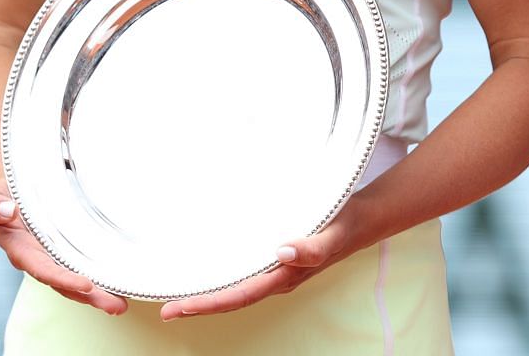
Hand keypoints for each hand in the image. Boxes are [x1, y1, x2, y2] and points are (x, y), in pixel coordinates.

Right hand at [0, 183, 128, 314]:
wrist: (10, 194)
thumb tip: (7, 211)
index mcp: (20, 250)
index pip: (44, 269)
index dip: (64, 279)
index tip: (86, 285)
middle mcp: (39, 258)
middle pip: (65, 282)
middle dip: (90, 296)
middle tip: (116, 306)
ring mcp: (54, 255)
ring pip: (77, 278)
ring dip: (99, 293)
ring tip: (121, 305)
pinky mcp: (66, 249)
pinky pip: (83, 264)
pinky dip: (99, 276)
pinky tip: (118, 285)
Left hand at [160, 219, 351, 319]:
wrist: (363, 219)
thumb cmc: (346, 225)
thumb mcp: (333, 233)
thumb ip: (312, 247)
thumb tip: (282, 252)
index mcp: (284, 277)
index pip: (238, 296)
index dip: (206, 304)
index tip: (177, 308)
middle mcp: (275, 278)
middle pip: (230, 298)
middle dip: (198, 305)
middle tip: (164, 308)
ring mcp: (275, 270)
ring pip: (235, 288)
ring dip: (208, 293)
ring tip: (179, 295)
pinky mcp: (275, 258)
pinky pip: (244, 273)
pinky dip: (222, 276)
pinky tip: (209, 271)